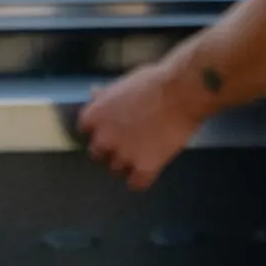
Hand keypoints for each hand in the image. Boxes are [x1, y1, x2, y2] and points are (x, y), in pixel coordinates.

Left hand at [78, 56, 206, 189]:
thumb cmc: (153, 81)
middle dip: (109, 149)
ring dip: (126, 164)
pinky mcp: (144, 169)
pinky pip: (136, 184)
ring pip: (116, 170)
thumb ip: (106, 96)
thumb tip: (94, 94)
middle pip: (97, 154)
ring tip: (141, 155)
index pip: (85, 130)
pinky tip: (147, 171)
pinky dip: (141, 180)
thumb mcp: (122, 84)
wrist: (180, 93)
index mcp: (94, 115)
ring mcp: (123, 155)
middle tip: (125, 143)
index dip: (99, 129)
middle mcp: (104, 138)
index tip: (109, 128)